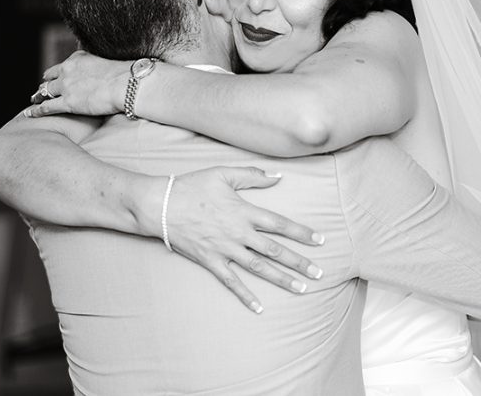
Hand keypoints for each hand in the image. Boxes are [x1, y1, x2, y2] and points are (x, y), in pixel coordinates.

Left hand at [26, 50, 129, 116]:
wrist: (127, 85)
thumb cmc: (124, 76)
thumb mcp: (107, 63)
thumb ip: (98, 65)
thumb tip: (103, 71)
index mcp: (77, 59)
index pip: (62, 66)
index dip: (57, 73)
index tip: (55, 77)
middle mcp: (68, 70)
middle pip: (49, 78)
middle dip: (46, 83)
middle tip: (42, 89)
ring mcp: (66, 87)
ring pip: (45, 91)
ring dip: (39, 96)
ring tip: (34, 99)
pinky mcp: (68, 102)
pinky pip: (46, 107)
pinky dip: (36, 111)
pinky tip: (29, 114)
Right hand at [154, 166, 324, 312]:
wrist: (160, 205)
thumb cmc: (192, 186)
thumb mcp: (223, 174)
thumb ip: (252, 176)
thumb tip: (278, 177)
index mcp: (244, 211)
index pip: (280, 224)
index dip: (301, 233)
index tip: (320, 241)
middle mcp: (238, 233)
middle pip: (275, 250)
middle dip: (299, 262)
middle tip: (319, 273)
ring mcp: (225, 249)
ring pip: (259, 268)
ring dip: (282, 279)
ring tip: (302, 288)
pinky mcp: (211, 261)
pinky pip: (231, 282)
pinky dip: (246, 295)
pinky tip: (259, 307)